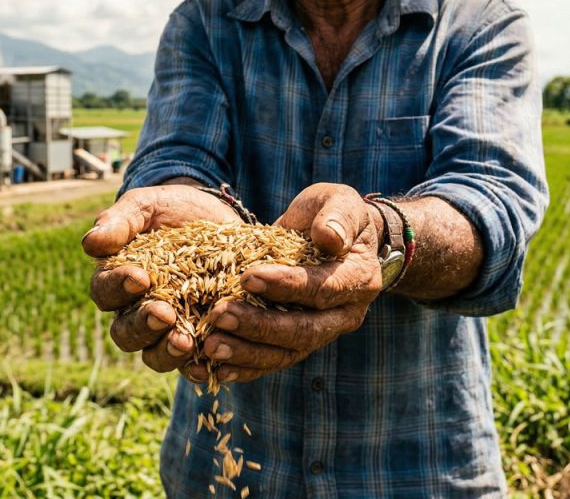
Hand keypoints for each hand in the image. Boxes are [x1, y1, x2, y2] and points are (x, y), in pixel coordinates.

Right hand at [81, 183, 241, 373]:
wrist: (217, 217)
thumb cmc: (171, 209)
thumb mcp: (146, 206)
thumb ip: (119, 221)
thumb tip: (91, 244)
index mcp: (117, 281)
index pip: (105, 292)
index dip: (118, 288)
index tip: (139, 277)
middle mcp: (137, 311)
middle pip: (127, 333)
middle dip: (143, 326)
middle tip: (164, 314)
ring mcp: (169, 329)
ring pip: (155, 355)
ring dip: (167, 352)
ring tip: (185, 343)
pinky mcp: (200, 336)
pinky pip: (193, 363)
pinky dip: (198, 368)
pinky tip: (209, 364)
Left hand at [184, 183, 381, 383]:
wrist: (331, 238)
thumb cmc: (330, 214)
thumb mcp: (337, 201)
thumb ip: (337, 216)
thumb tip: (329, 237)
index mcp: (358, 280)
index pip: (323, 289)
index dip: (286, 286)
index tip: (247, 277)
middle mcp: (345, 316)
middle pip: (303, 331)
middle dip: (259, 326)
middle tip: (219, 316)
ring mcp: (321, 334)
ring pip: (286, 353)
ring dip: (246, 353)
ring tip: (210, 346)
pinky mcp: (298, 344)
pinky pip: (272, 362)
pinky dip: (244, 368)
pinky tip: (214, 368)